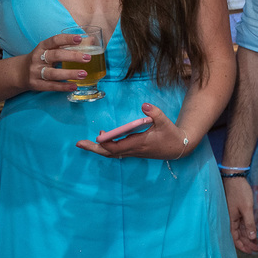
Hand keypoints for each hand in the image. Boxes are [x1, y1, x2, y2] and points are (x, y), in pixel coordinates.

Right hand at [25, 32, 86, 92]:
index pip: (54, 40)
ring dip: (69, 73)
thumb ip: (68, 46)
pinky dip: (63, 87)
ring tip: (84, 74)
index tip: (80, 38)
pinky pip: (51, 86)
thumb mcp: (50, 50)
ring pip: (53, 73)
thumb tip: (91, 41)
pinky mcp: (36, 84)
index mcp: (42, 47)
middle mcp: (37, 58)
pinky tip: (74, 86)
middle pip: (55, 56)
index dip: (67, 39)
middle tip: (88, 58)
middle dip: (72, 56)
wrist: (20, 72)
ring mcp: (35, 72)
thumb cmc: (41, 59)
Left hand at [76, 103, 190, 160]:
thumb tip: (144, 105)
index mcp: (139, 143)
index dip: (105, 142)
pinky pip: (116, 151)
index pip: (116, 147)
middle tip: (79, 143)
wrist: (179, 148)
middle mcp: (133, 149)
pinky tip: (104, 138)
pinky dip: (107, 146)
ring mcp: (133, 151)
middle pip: (109, 153)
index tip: (96, 136)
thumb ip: (155, 113)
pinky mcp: (135, 150)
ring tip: (88, 141)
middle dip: (94, 149)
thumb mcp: (165, 122)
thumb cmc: (171, 135)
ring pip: (111, 153)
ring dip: (99, 148)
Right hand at [223, 175, 257, 253]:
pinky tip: (252, 232)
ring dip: (248, 236)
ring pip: (240, 230)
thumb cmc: (239, 192)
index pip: (235, 238)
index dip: (243, 246)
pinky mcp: (237, 210)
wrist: (234, 177)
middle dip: (247, 243)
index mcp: (230, 221)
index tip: (251, 252)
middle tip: (256, 249)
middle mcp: (231, 219)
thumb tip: (252, 237)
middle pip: (238, 235)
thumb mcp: (246, 209)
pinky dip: (247, 228)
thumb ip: (249, 223)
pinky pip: (241, 223)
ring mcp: (234, 215)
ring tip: (256, 243)